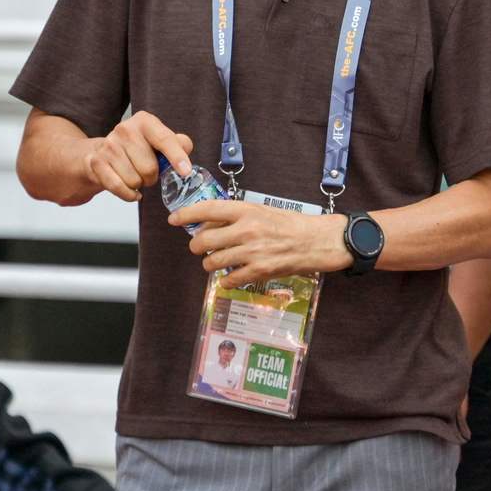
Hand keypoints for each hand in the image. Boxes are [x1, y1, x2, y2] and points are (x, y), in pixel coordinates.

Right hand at [82, 110, 192, 202]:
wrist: (102, 152)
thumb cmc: (138, 148)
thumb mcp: (159, 141)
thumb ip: (178, 143)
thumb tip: (185, 148)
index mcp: (144, 121)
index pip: (165, 139)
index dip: (177, 157)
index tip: (185, 171)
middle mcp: (124, 129)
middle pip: (149, 167)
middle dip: (152, 177)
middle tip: (148, 172)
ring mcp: (108, 145)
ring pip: (134, 180)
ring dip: (139, 184)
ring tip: (135, 175)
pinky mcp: (96, 161)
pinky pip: (118, 188)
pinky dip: (129, 195)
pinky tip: (133, 192)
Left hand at [171, 199, 351, 287]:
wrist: (315, 241)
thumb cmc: (290, 224)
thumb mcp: (261, 211)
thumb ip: (237, 216)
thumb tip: (210, 223)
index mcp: (246, 210)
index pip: (207, 209)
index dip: (186, 214)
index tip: (174, 219)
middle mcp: (246, 230)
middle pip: (204, 240)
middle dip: (197, 246)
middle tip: (199, 248)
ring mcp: (251, 252)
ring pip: (212, 262)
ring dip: (209, 264)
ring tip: (216, 263)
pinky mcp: (259, 271)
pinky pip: (229, 280)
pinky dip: (225, 281)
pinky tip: (230, 277)